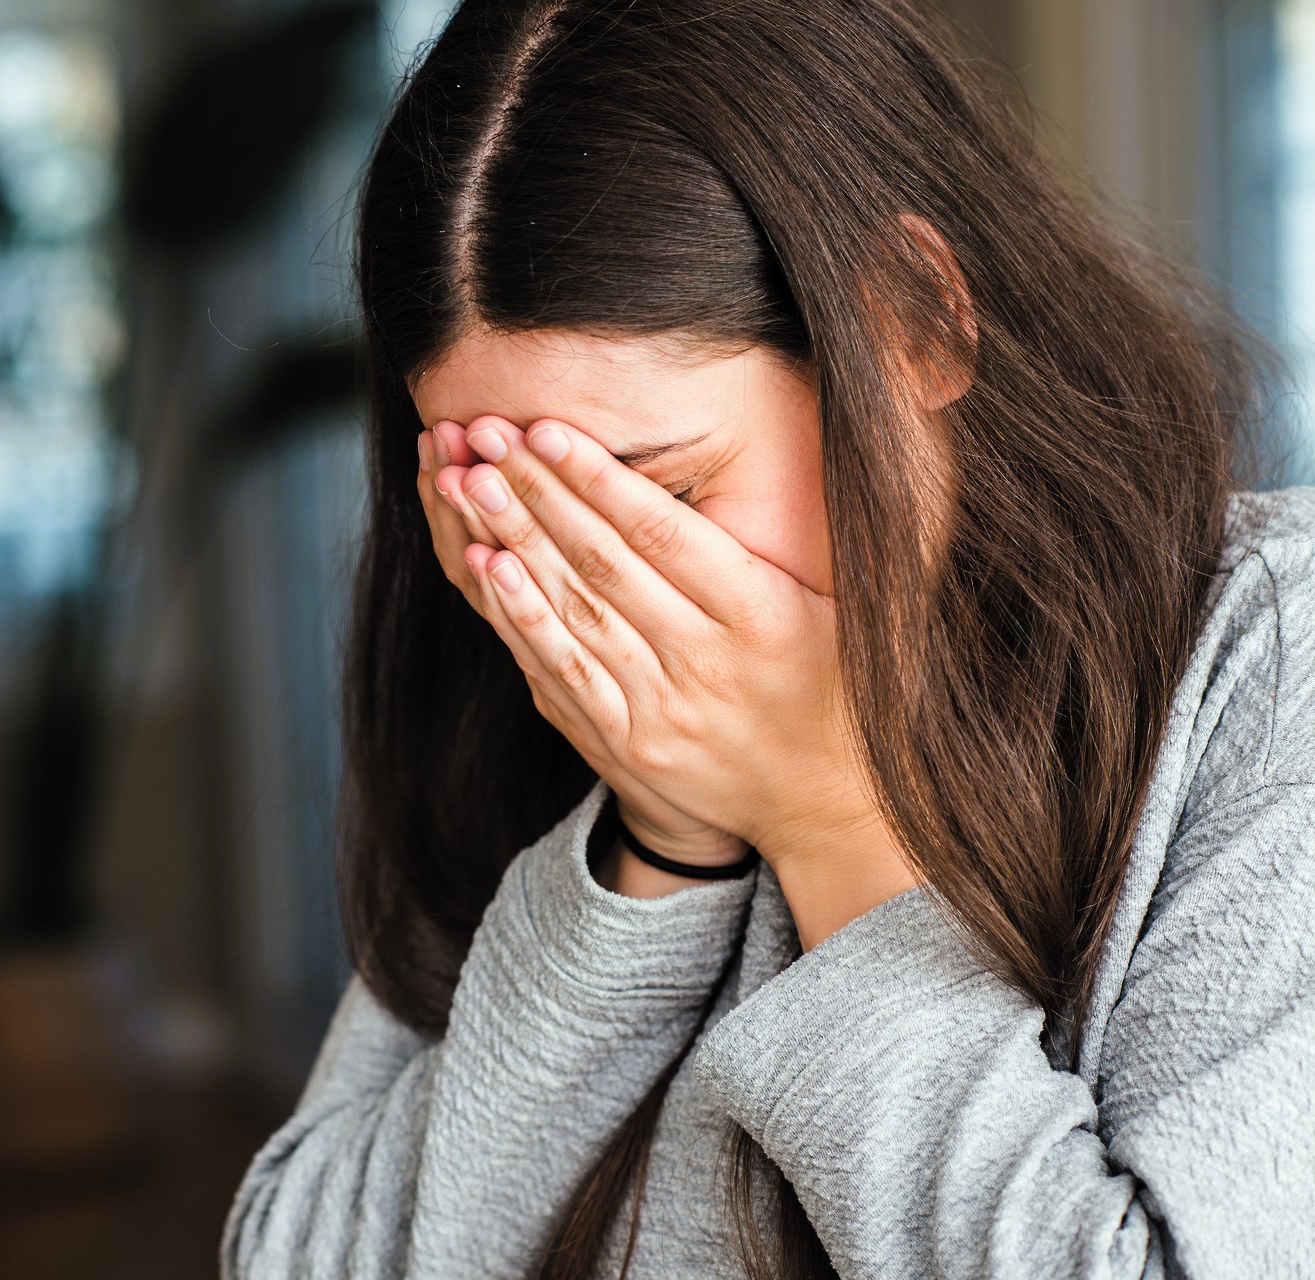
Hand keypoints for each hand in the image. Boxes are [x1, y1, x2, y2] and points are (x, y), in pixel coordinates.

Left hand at [443, 413, 918, 947]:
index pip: (663, 534)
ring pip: (573, 612)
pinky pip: (562, 672)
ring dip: (512, 542)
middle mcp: (706, 661)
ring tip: (468, 481)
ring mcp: (661, 707)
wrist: (828, 807)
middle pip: (603, 564)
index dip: (598, 478)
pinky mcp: (627, 742)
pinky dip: (519, 618)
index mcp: (762, 615)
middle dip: (537, 492)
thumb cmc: (840, 684)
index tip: (547, 428)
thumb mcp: (855, 608)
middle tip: (486, 433)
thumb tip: (815, 443)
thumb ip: (817, 533)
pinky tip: (482, 566)